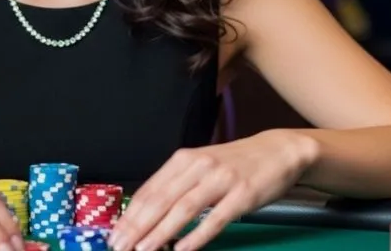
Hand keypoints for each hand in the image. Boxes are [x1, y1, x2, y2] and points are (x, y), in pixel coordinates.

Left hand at [108, 130, 315, 250]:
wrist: (276, 151)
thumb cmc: (235, 163)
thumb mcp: (201, 166)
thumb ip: (176, 185)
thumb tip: (146, 212)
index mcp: (184, 160)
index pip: (150, 190)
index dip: (130, 214)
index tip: (114, 234)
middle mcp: (199, 166)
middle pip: (161, 200)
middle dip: (138, 226)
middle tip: (121, 247)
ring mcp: (220, 180)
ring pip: (183, 209)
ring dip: (161, 232)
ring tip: (143, 250)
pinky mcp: (242, 195)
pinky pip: (215, 218)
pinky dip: (197, 235)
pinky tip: (182, 249)